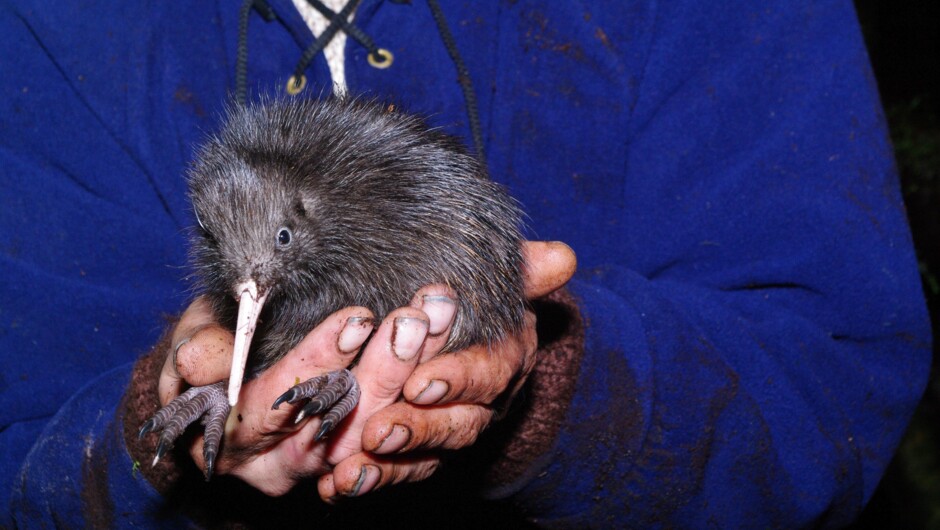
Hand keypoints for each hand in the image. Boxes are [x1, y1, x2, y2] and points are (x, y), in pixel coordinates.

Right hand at [159, 300, 449, 494]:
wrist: (223, 382)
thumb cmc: (207, 352)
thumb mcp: (191, 342)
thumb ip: (197, 350)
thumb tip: (200, 361)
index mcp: (232, 442)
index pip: (277, 406)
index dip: (316, 363)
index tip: (356, 320)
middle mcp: (281, 464)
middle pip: (339, 427)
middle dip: (381, 370)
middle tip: (413, 320)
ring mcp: (325, 464)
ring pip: (377, 430)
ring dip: (412, 372)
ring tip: (435, 318)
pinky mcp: (360, 457)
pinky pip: (403, 444)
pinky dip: (429, 395)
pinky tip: (450, 348)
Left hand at [318, 241, 576, 499]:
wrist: (445, 322)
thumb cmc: (471, 294)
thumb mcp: (495, 279)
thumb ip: (521, 271)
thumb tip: (562, 258)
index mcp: (505, 358)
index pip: (488, 373)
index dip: (456, 380)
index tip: (420, 383)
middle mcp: (482, 402)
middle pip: (458, 423)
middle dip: (419, 429)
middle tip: (380, 430)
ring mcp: (450, 431)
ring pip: (427, 455)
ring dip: (390, 464)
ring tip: (352, 468)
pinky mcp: (420, 453)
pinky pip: (399, 473)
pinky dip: (370, 479)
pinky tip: (337, 485)